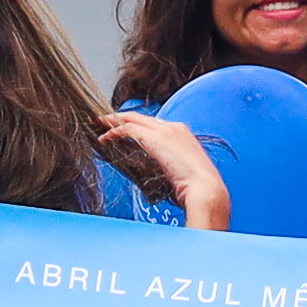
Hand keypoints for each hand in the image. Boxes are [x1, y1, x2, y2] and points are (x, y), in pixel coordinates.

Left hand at [104, 112, 233, 230]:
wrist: (205, 189)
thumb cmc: (197, 189)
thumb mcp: (181, 174)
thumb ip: (168, 168)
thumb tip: (155, 174)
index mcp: (183, 134)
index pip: (154, 124)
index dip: (138, 125)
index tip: (126, 130)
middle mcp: (174, 127)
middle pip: (142, 117)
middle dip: (122, 118)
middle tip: (106, 121)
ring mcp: (164, 131)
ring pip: (132, 119)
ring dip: (114, 122)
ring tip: (101, 126)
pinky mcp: (153, 138)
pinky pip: (128, 129)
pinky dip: (114, 132)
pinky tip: (105, 138)